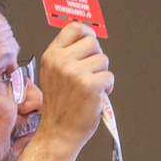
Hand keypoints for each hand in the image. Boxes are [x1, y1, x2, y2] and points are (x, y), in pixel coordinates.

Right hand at [37, 23, 113, 147]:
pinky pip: (109, 76)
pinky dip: (107, 87)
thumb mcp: (53, 74)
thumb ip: (65, 56)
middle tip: (90, 73)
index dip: (86, 33)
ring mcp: (75, 73)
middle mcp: (61, 61)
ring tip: (90, 88)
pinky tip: (96, 96)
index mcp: (51, 56)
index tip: (90, 43)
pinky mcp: (90, 85)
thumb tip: (87, 38)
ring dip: (102, 74)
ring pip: (103, 60)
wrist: (59, 131)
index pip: (73, 28)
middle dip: (96, 57)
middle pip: (93, 43)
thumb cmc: (60, 105)